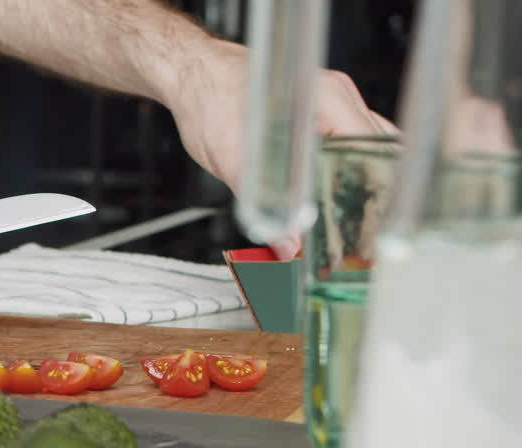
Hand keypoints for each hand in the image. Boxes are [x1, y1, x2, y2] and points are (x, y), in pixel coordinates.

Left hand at [166, 41, 398, 259]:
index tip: (365, 224)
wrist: (194, 78)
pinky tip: (330, 200)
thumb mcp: (232, 159)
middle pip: (378, 154)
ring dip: (358, 185)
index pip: (373, 152)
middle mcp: (338, 98)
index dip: (373, 192)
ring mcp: (333, 105)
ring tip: (345, 224)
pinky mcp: (321, 115)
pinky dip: (343, 173)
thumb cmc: (209, 100)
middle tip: (355, 233)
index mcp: (327, 99)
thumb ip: (263, 206)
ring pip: (367, 152)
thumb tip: (288, 245)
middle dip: (370, 195)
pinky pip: (347, 147)